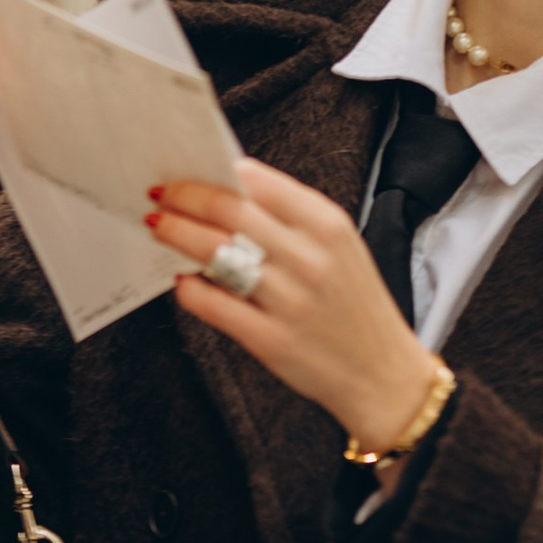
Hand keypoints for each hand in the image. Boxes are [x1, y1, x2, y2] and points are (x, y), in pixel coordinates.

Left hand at [151, 161, 436, 455]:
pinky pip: (213, 305)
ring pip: (214, 253)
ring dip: (176, 234)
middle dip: (183, 197)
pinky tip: (183, 281)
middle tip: (160, 194)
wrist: (383, 373)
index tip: (189, 169)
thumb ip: (294, 217)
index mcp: (329, 226)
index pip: (258, 181)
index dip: (214, 172)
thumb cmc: (355, 306)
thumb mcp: (343, 247)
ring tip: (159, 227)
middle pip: (228, 211)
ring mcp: (290, 301)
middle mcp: (310, 258)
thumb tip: (232, 190)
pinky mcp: (271, 340)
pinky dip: (189, 289)